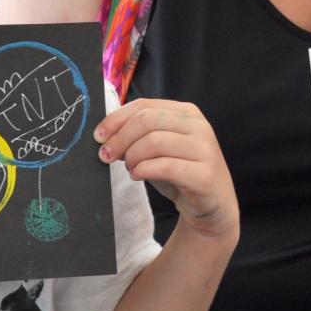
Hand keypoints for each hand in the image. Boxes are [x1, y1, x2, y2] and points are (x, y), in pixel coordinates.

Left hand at [94, 99, 238, 239]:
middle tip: (105, 156)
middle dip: (120, 138)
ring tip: (129, 168)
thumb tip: (105, 135)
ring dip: (132, 156)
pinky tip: (137, 176)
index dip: (116, 119)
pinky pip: (165, 167)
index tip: (98, 136)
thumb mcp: (159, 149)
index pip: (144, 105)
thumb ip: (138, 136)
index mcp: (186, 113)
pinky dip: (143, 170)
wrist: (212, 205)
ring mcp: (204, 149)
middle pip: (147, 121)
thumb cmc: (181, 173)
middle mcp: (198, 126)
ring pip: (154, 142)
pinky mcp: (204, 174)